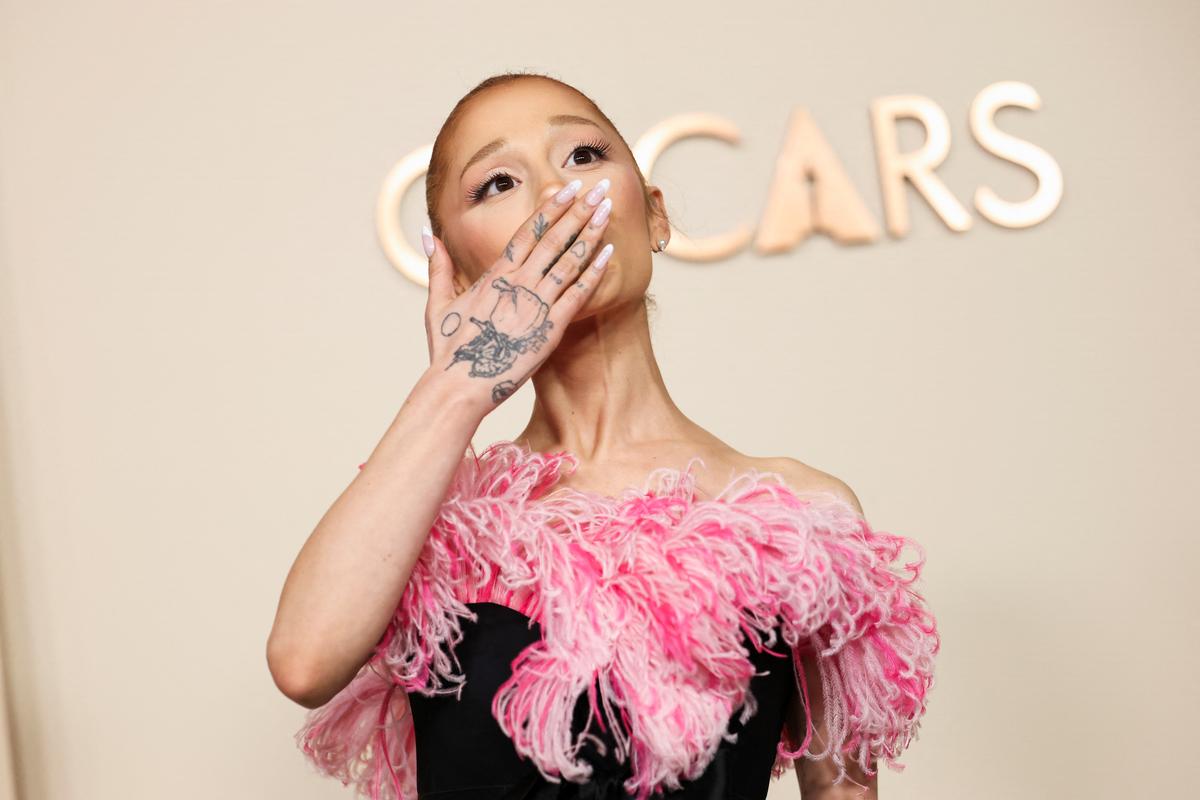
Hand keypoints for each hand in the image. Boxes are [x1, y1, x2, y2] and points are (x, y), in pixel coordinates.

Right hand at [421, 177, 615, 415]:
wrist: (460, 385)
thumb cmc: (449, 351)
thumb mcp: (438, 304)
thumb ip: (438, 266)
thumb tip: (427, 234)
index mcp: (495, 275)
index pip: (528, 231)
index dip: (551, 208)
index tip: (568, 188)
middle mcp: (518, 283)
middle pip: (553, 238)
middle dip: (578, 210)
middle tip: (599, 188)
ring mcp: (536, 303)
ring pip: (568, 260)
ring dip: (590, 233)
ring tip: (608, 211)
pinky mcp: (550, 327)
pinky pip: (577, 294)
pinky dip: (594, 272)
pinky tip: (609, 253)